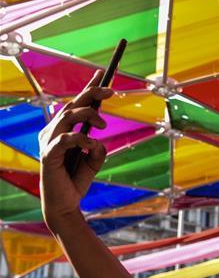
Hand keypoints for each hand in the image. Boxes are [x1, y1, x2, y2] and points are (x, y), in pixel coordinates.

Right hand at [39, 72, 111, 232]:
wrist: (66, 204)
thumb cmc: (76, 181)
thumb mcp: (94, 161)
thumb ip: (98, 148)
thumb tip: (100, 141)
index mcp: (62, 131)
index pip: (75, 104)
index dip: (88, 88)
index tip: (103, 73)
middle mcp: (52, 132)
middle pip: (72, 104)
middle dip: (92, 93)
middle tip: (112, 90)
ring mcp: (48, 142)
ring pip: (68, 115)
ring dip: (89, 114)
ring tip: (104, 124)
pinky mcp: (49, 154)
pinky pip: (66, 139)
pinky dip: (83, 139)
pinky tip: (92, 146)